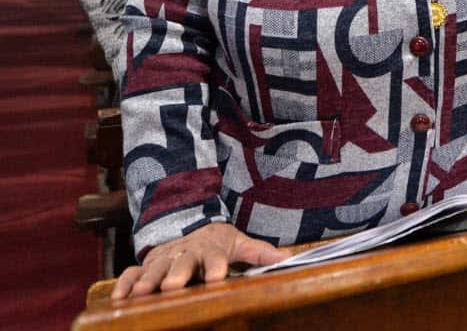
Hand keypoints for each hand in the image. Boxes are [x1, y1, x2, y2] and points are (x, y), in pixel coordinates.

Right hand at [111, 223, 288, 299]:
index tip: (218, 277)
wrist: (188, 225)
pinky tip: (120, 298)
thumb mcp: (239, 243)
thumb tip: (289, 258)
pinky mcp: (146, 264)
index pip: (216, 257)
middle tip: (172, 286)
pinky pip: (132, 273)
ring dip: (149, 281)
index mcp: (211, 248)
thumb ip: (260, 253)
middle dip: (177, 274)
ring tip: (143, 294)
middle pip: (182, 263)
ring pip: (155, 268)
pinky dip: (125, 284)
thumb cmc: (217, 242)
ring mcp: (164, 258)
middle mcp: (186, 253)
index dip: (217, 267)